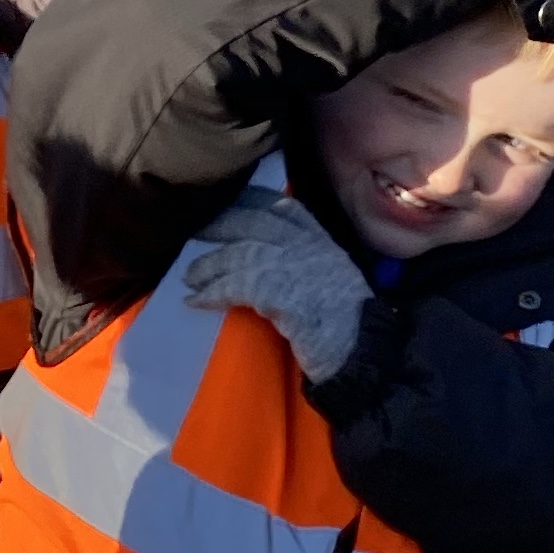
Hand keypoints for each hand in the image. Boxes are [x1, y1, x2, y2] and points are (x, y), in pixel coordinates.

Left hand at [184, 189, 371, 381]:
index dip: (251, 201)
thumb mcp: (329, 275)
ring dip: (209, 265)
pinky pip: (236, 286)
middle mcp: (307, 244)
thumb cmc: (346, 323)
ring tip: (190, 276)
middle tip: (194, 230)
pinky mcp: (282, 293)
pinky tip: (196, 300)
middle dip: (221, 224)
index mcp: (320, 239)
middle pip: (254, 221)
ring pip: (240, 253)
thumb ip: (304, 258)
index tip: (227, 202)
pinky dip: (212, 292)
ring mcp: (295, 265)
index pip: (281, 206)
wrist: (362, 351)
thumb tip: (263, 251)